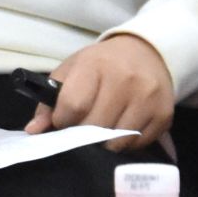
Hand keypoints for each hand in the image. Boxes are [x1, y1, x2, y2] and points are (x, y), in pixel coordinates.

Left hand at [25, 34, 175, 151]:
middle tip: (80, 129)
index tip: (62, 121)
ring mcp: (147, 98)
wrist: (147, 52)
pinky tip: (121, 128)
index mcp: (95, 65)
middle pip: (95, 127)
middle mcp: (124, 80)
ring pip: (117, 140)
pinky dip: (125, 143)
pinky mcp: (164, 115)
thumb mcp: (71, 71)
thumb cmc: (102, 64)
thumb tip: (33, 131)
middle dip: (81, 135)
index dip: (62, 121)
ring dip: (104, 143)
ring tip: (101, 129)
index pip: (73, 105)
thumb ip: (48, 101)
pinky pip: (138, 144)